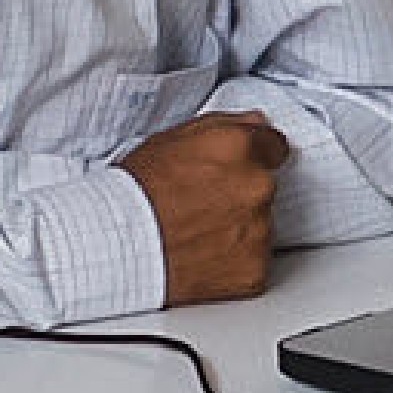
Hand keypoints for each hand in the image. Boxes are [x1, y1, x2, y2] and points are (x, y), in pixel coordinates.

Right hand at [116, 112, 290, 304]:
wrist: (117, 247)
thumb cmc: (133, 196)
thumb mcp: (167, 141)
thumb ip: (220, 126)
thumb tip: (253, 123)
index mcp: (239, 147)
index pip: (274, 146)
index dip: (255, 156)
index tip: (242, 167)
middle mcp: (257, 185)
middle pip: (264, 187)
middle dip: (240, 194)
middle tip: (204, 204)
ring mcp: (259, 230)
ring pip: (260, 226)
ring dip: (239, 228)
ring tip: (198, 233)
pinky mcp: (255, 269)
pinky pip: (254, 262)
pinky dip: (235, 262)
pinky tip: (204, 256)